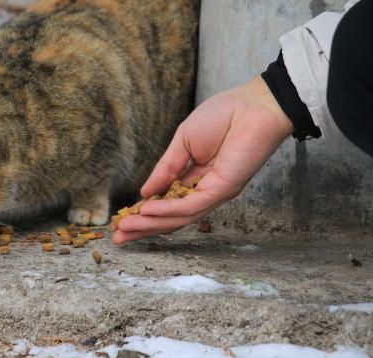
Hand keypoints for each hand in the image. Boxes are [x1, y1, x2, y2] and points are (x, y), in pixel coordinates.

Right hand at [113, 76, 293, 243]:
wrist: (254, 104)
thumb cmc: (224, 116)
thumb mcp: (182, 141)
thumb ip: (165, 169)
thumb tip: (145, 192)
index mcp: (196, 180)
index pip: (167, 204)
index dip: (144, 214)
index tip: (122, 221)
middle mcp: (205, 192)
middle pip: (171, 218)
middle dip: (143, 229)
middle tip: (118, 238)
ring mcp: (215, 193)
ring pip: (179, 218)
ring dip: (150, 224)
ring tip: (125, 229)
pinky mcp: (223, 190)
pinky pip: (190, 206)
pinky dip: (167, 210)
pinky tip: (146, 211)